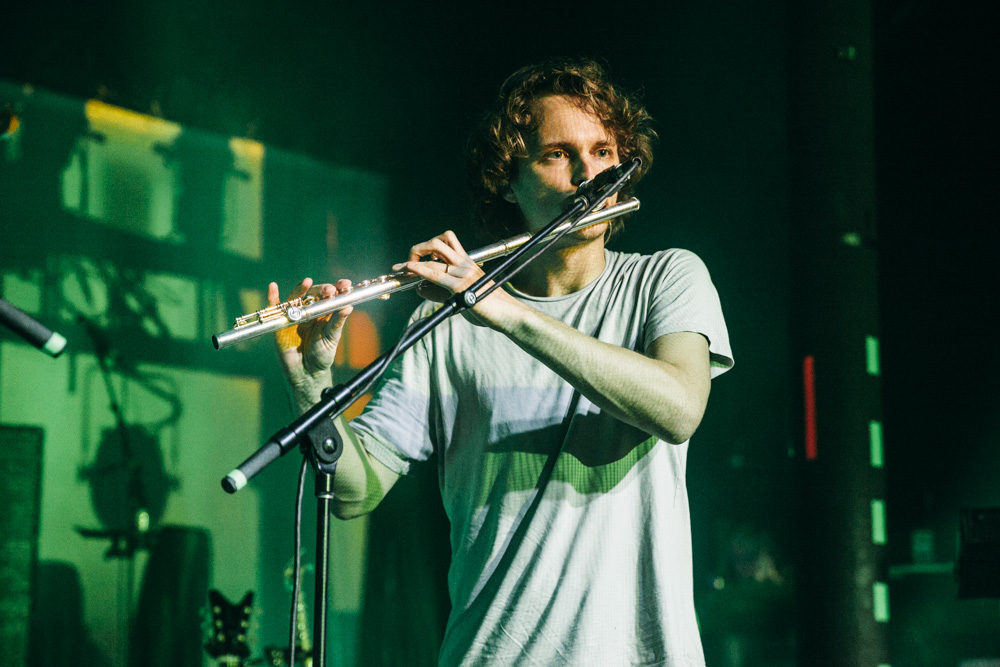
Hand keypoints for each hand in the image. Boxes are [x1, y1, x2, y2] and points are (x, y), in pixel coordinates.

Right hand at [269, 277, 352, 410]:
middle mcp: (310, 311)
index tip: (345, 285)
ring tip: (307, 282)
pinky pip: (275, 308)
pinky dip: (272, 297)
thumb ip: (337, 322)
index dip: (337, 288)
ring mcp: (294, 315)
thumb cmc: (321, 356)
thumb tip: (348, 305)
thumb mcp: (332, 338)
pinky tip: (273, 287)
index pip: (331, 295)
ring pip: (296, 297)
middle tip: (330, 290)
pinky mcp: (281, 323)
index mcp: (324, 312)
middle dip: (322, 289)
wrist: (307, 374)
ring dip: (301, 289)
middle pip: (314, 293)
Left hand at [392, 230, 524, 328]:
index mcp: (468, 263)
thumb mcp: (463, 295)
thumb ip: (442, 291)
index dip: (425, 246)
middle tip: (406, 263)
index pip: (446, 243)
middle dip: (417, 249)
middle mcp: (466, 264)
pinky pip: (437, 274)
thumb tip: (420, 289)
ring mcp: (464, 273)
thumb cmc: (489, 306)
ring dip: (414, 259)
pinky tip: (412, 271)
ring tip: (402, 267)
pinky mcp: (462, 286)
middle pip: (438, 243)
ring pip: (435, 255)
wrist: (508, 314)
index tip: (410, 257)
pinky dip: (421, 270)